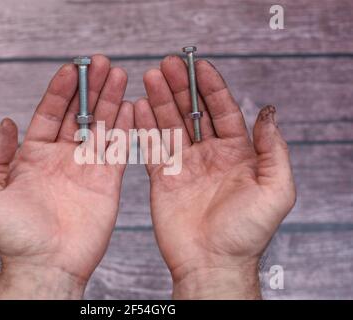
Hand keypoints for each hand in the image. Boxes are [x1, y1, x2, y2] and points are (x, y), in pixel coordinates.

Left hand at [0, 55, 132, 298]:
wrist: (46, 265)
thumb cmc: (14, 236)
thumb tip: (7, 123)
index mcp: (34, 156)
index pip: (50, 113)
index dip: (60, 91)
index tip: (72, 68)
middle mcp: (62, 157)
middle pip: (79, 114)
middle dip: (91, 88)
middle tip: (103, 63)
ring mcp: (86, 168)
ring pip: (101, 126)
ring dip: (111, 101)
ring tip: (120, 76)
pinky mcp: (107, 182)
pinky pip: (117, 150)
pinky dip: (125, 128)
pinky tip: (130, 107)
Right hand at [134, 56, 295, 298]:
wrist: (213, 263)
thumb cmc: (246, 233)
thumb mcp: (275, 190)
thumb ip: (273, 150)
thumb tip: (267, 114)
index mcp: (238, 153)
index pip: (223, 110)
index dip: (211, 87)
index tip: (198, 65)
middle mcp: (210, 155)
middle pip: (193, 112)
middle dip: (180, 87)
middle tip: (167, 65)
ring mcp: (185, 165)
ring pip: (171, 124)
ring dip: (160, 100)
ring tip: (150, 77)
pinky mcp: (164, 178)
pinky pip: (153, 147)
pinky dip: (145, 127)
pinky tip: (138, 107)